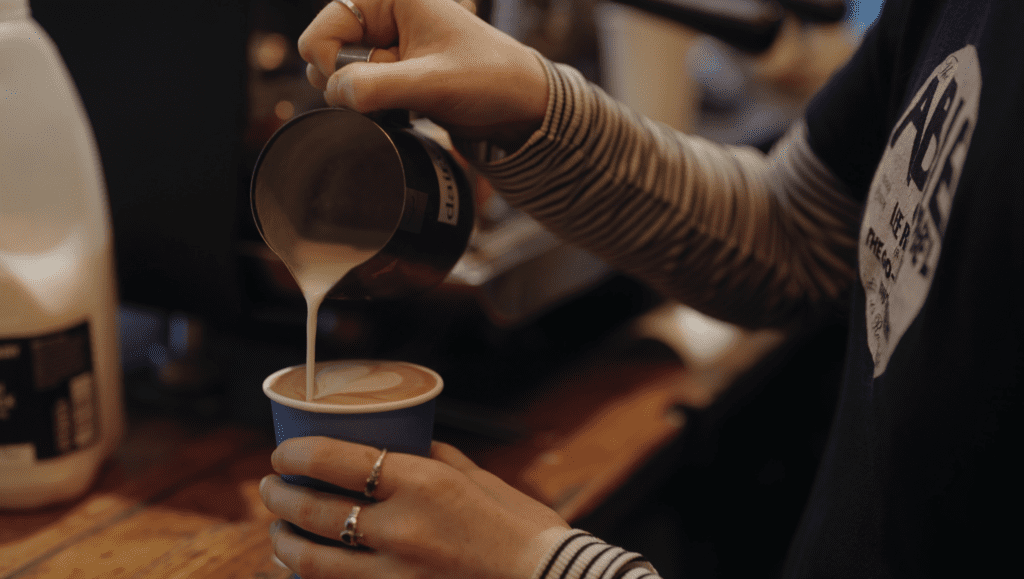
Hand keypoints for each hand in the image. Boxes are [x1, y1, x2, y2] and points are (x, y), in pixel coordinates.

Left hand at [260, 436, 569, 578]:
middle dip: (279, 496)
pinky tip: (300, 569)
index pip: (336, 459)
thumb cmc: (521, 528)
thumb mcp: (477, 479)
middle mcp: (404, 529)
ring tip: (278, 530)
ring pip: (313, 560)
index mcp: (424, 484)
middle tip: (269, 486)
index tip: (283, 452)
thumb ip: (432, 459)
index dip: (296, 454)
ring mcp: (397, 575)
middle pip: (314, 509)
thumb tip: (399, 443)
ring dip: (284, 542)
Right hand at [297, 0, 548, 149]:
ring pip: (340, 79)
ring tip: (409, 98)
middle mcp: (382, 16)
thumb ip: (378, 86)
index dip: (332, 66)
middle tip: (398, 89)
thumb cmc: (489, 80)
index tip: (368, 85)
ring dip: (367, 98)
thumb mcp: (434, 82)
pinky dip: (376, 108)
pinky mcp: (392, 73)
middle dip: (353, 83)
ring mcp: (385, 46)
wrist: (521, 105)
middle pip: (325, 57)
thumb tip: (335, 93)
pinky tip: (408, 109)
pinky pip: (360, 94)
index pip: (320, 33)